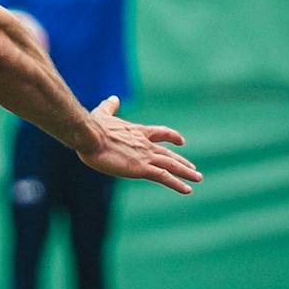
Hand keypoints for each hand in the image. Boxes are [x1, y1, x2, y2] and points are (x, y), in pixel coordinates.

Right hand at [73, 97, 200, 194]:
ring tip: (197, 178)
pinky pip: (165, 177)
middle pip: (169, 154)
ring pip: (172, 165)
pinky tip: (187, 190)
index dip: (172, 137)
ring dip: (186, 172)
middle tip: (194, 169)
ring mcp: (145, 156)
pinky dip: (177, 184)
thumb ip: (110, 107)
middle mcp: (145, 144)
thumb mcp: (103, 113)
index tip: (181, 141)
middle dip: (182, 162)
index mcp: (138, 132)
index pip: (161, 133)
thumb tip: (113, 98)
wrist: (90, 136)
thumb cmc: (94, 126)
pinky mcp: (141, 168)